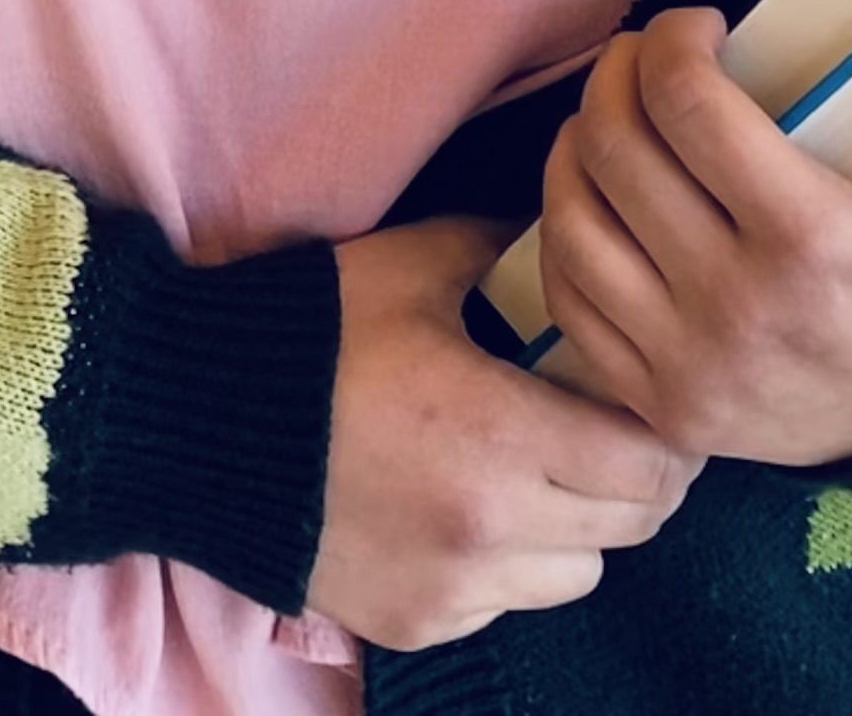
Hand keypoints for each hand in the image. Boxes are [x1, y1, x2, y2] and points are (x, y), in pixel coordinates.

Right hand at [310, 216, 701, 651]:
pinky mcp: (415, 622)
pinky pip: (502, 605)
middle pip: (628, 528)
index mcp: (500, 434)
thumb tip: (557, 229)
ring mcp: (453, 588)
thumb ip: (497, 247)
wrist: (187, 420)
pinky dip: (500, 567)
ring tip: (528, 478)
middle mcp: (489, 528)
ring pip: (575, 577)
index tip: (645, 404)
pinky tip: (454, 512)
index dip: (664, 434)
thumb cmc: (304, 335)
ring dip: (572, 531)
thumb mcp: (407, 266)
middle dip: (632, 481)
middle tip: (605, 437)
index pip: (647, 465)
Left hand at [534, 8, 851, 467]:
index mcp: (820, 249)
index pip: (688, 107)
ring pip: (572, 220)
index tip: (699, 25)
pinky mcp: (660, 408)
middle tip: (647, 58)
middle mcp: (740, 313)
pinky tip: (604, 195)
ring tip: (618, 114)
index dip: (672, 42)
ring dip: (578, 146)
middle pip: (616, 152)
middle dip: (616, 78)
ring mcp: (691, 368)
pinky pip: (568, 300)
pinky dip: (567, 232)